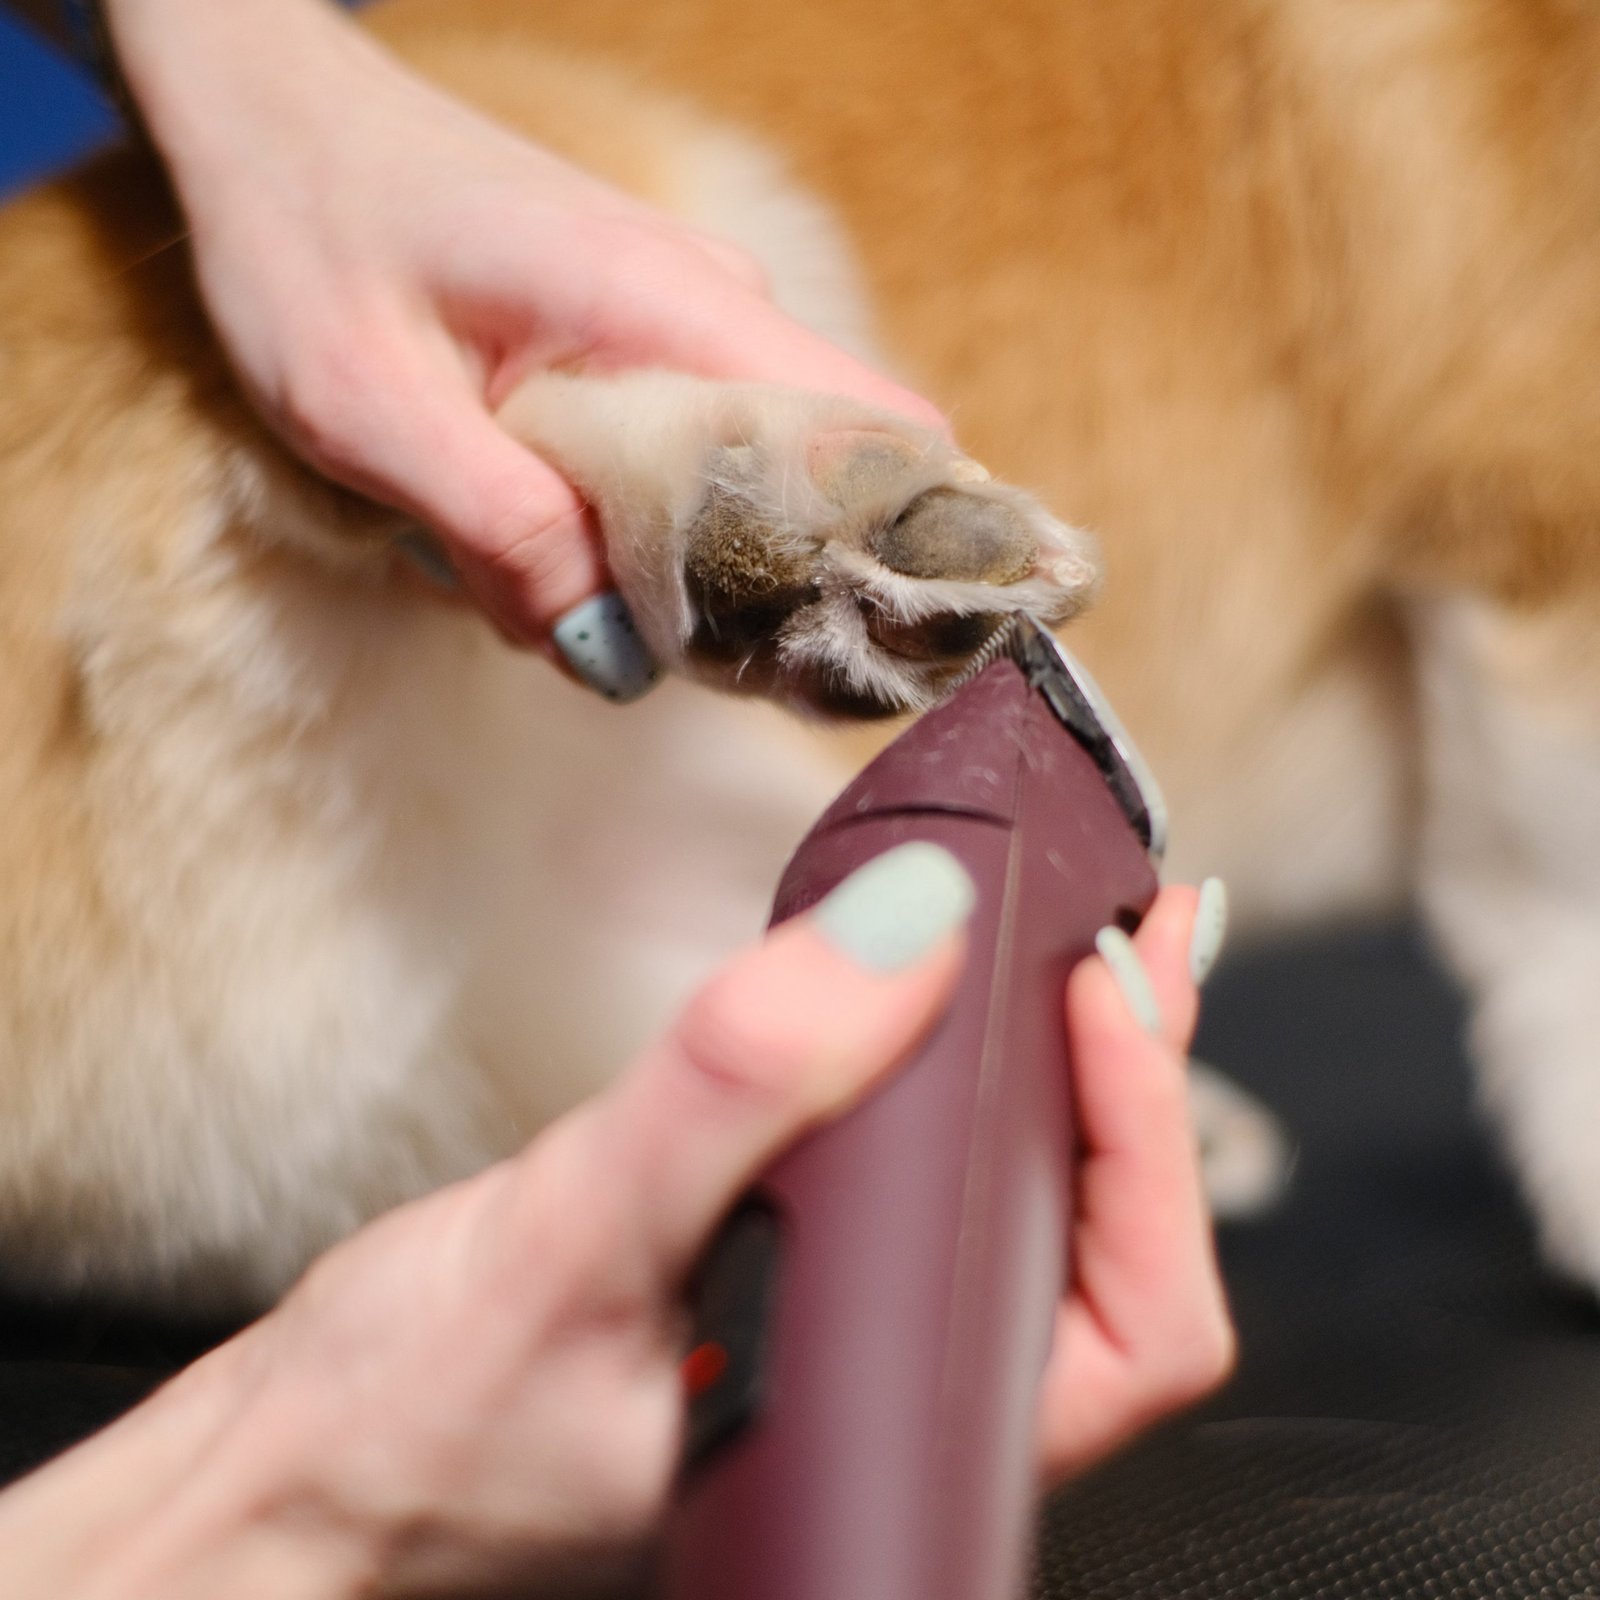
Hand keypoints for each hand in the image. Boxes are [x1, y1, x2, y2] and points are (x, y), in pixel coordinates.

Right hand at [0, 851, 1229, 1596]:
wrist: (318, 1469)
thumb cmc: (423, 1417)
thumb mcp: (577, 1234)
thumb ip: (740, 1084)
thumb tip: (916, 922)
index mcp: (899, 1439)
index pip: (1131, 1313)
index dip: (1143, 1130)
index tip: (1094, 973)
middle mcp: (902, 1403)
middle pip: (1110, 1242)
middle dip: (1139, 1070)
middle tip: (1142, 914)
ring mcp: (853, 1347)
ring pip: (1026, 1201)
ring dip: (1067, 1060)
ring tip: (1091, 933)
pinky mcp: (799, 1288)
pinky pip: (928, 1169)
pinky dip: (963, 1067)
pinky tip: (957, 996)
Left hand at [103, 0, 944, 655]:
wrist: (275, 125)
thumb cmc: (308, 241)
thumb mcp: (366, 409)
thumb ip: (499, 530)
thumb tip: (606, 642)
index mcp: (673, 306)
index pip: (879, 425)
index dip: (884, 545)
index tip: (831, 639)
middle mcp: (711, 311)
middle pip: (805, 491)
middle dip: (712, 587)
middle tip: (578, 613)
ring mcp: (683, 329)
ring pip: (723, 495)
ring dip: (629, 561)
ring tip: (493, 542)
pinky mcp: (644, 351)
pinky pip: (669, 470)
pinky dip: (599, 522)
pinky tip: (500, 504)